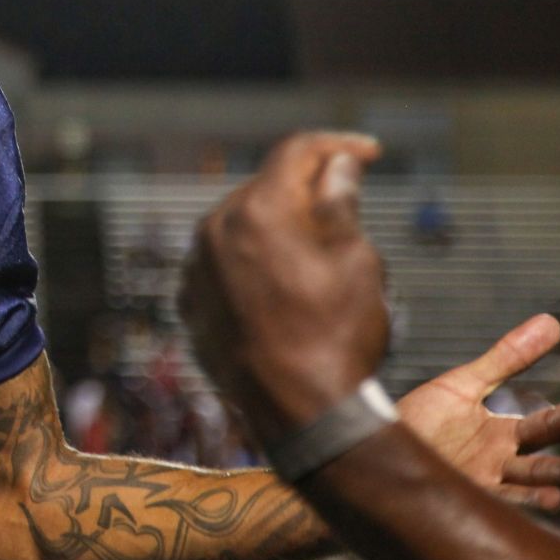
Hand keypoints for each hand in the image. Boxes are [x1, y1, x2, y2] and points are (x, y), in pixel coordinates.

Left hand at [180, 131, 388, 435]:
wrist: (299, 413)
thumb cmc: (337, 334)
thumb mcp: (355, 259)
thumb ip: (340, 201)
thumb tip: (336, 164)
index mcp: (256, 210)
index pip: (296, 152)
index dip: (337, 145)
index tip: (369, 153)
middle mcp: (213, 231)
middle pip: (265, 188)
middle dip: (307, 189)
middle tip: (349, 204)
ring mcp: (195, 270)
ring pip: (240, 228)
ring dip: (276, 228)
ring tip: (319, 255)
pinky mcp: (190, 304)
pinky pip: (222, 266)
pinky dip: (252, 264)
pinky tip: (284, 286)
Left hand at [395, 314, 559, 511]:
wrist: (371, 442)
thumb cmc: (419, 416)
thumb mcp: (464, 383)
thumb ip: (507, 357)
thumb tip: (552, 321)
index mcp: (503, 434)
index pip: (549, 424)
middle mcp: (498, 463)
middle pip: (544, 463)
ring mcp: (480, 483)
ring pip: (524, 488)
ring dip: (551, 489)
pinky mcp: (457, 496)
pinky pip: (491, 503)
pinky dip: (515, 504)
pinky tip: (540, 501)